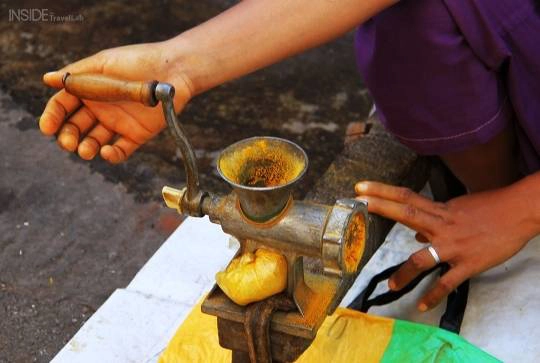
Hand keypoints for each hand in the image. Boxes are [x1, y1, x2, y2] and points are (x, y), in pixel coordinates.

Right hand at [39, 42, 192, 162]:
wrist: (173, 69)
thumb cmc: (138, 61)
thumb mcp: (104, 63)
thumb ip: (77, 74)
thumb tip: (47, 79)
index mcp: (89, 91)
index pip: (63, 106)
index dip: (53, 117)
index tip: (47, 128)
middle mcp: (100, 109)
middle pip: (75, 128)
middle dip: (68, 137)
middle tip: (68, 143)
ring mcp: (118, 123)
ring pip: (95, 142)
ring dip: (86, 149)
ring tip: (86, 150)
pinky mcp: (137, 135)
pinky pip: (121, 150)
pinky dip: (112, 154)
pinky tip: (106, 151)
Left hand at [355, 180, 538, 311]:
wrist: (520, 212)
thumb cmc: (490, 208)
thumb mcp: (458, 208)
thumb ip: (435, 221)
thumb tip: (416, 236)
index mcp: (439, 210)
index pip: (406, 197)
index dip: (382, 191)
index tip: (361, 188)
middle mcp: (442, 224)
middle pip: (407, 213)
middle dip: (381, 208)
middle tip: (359, 204)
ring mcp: (454, 245)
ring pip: (422, 259)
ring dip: (404, 273)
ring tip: (392, 286)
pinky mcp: (468, 264)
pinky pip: (447, 283)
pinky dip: (434, 295)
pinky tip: (422, 306)